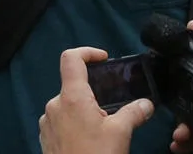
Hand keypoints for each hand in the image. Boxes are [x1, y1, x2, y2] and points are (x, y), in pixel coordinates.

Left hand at [39, 48, 153, 153]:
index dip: (88, 52)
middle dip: (95, 93)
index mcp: (71, 97)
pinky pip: (61, 121)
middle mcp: (54, 105)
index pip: (71, 58)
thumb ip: (134, 113)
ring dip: (86, 111)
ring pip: (68, 106)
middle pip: (73, 86)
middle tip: (115, 106)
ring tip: (104, 128)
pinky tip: (91, 140)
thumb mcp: (121, 133)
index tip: (104, 60)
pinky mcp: (46, 137)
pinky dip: (76, 124)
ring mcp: (47, 122)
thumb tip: (146, 104)